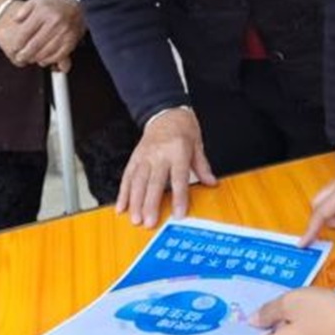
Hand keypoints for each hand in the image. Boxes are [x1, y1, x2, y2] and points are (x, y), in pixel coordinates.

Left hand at [7, 0, 84, 69]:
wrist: (77, 5)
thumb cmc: (54, 5)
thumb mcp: (37, 0)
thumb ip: (23, 10)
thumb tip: (15, 21)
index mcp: (43, 12)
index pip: (26, 32)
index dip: (18, 44)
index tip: (14, 49)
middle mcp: (54, 23)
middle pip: (35, 45)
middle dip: (25, 54)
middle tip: (20, 58)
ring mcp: (64, 33)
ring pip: (46, 52)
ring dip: (36, 58)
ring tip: (30, 59)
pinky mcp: (71, 41)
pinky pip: (58, 55)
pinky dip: (49, 60)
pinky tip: (43, 60)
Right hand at [116, 107, 217, 227]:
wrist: (165, 111)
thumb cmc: (183, 127)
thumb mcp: (197, 144)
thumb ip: (202, 166)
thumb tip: (212, 183)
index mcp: (178, 151)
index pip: (179, 178)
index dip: (179, 197)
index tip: (178, 214)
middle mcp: (159, 154)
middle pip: (154, 183)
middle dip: (150, 204)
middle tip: (149, 222)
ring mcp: (145, 156)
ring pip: (137, 181)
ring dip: (135, 202)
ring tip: (135, 218)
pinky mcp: (135, 157)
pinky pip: (127, 176)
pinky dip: (123, 192)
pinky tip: (122, 206)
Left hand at [244, 288, 334, 334]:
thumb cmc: (326, 312)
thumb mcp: (292, 301)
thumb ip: (268, 311)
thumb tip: (254, 320)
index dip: (236, 333)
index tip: (227, 319)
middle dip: (256, 327)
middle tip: (249, 305)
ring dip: (275, 327)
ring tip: (274, 305)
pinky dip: (289, 330)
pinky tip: (294, 313)